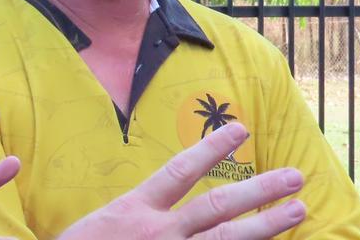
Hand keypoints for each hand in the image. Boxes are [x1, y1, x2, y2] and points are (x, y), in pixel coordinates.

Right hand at [58, 123, 305, 239]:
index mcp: (133, 211)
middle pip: (217, 207)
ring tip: (298, 209)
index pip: (179, 171)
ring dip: (265, 225)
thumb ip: (108, 210)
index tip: (241, 130)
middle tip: (295, 177)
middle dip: (259, 190)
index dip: (212, 148)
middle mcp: (157, 233)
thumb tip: (62, 175)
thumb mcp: (89, 228)